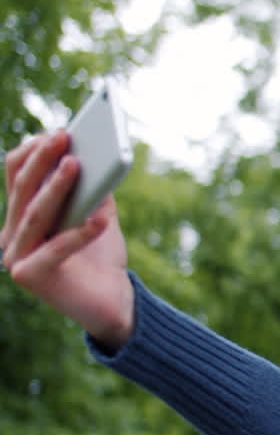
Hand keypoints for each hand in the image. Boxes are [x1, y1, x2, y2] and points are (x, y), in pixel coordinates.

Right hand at [2, 131, 133, 346]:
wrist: (114, 303)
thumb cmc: (102, 257)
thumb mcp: (98, 215)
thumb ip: (92, 191)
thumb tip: (93, 156)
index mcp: (20, 218)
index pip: (16, 178)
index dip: (33, 153)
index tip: (56, 132)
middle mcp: (10, 237)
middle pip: (23, 192)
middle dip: (42, 160)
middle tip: (62, 136)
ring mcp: (16, 258)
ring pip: (36, 215)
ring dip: (56, 188)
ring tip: (76, 164)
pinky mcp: (31, 277)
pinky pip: (57, 249)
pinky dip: (80, 233)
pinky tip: (101, 219)